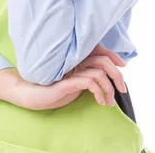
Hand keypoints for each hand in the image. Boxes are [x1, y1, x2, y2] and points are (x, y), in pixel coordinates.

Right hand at [8, 44, 126, 110]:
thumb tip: (106, 80)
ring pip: (99, 71)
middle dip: (117, 75)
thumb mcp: (74, 82)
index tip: (122, 66)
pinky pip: (88, 81)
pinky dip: (98, 91)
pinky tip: (98, 101)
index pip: (99, 51)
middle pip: (103, 60)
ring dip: (109, 87)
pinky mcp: (65, 81)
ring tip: (108, 102)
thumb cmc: (53, 88)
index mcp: (77, 59)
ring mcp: (70, 70)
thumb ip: (86, 76)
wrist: (31, 93)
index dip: (113, 56)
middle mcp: (74, 61)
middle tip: (122, 90)